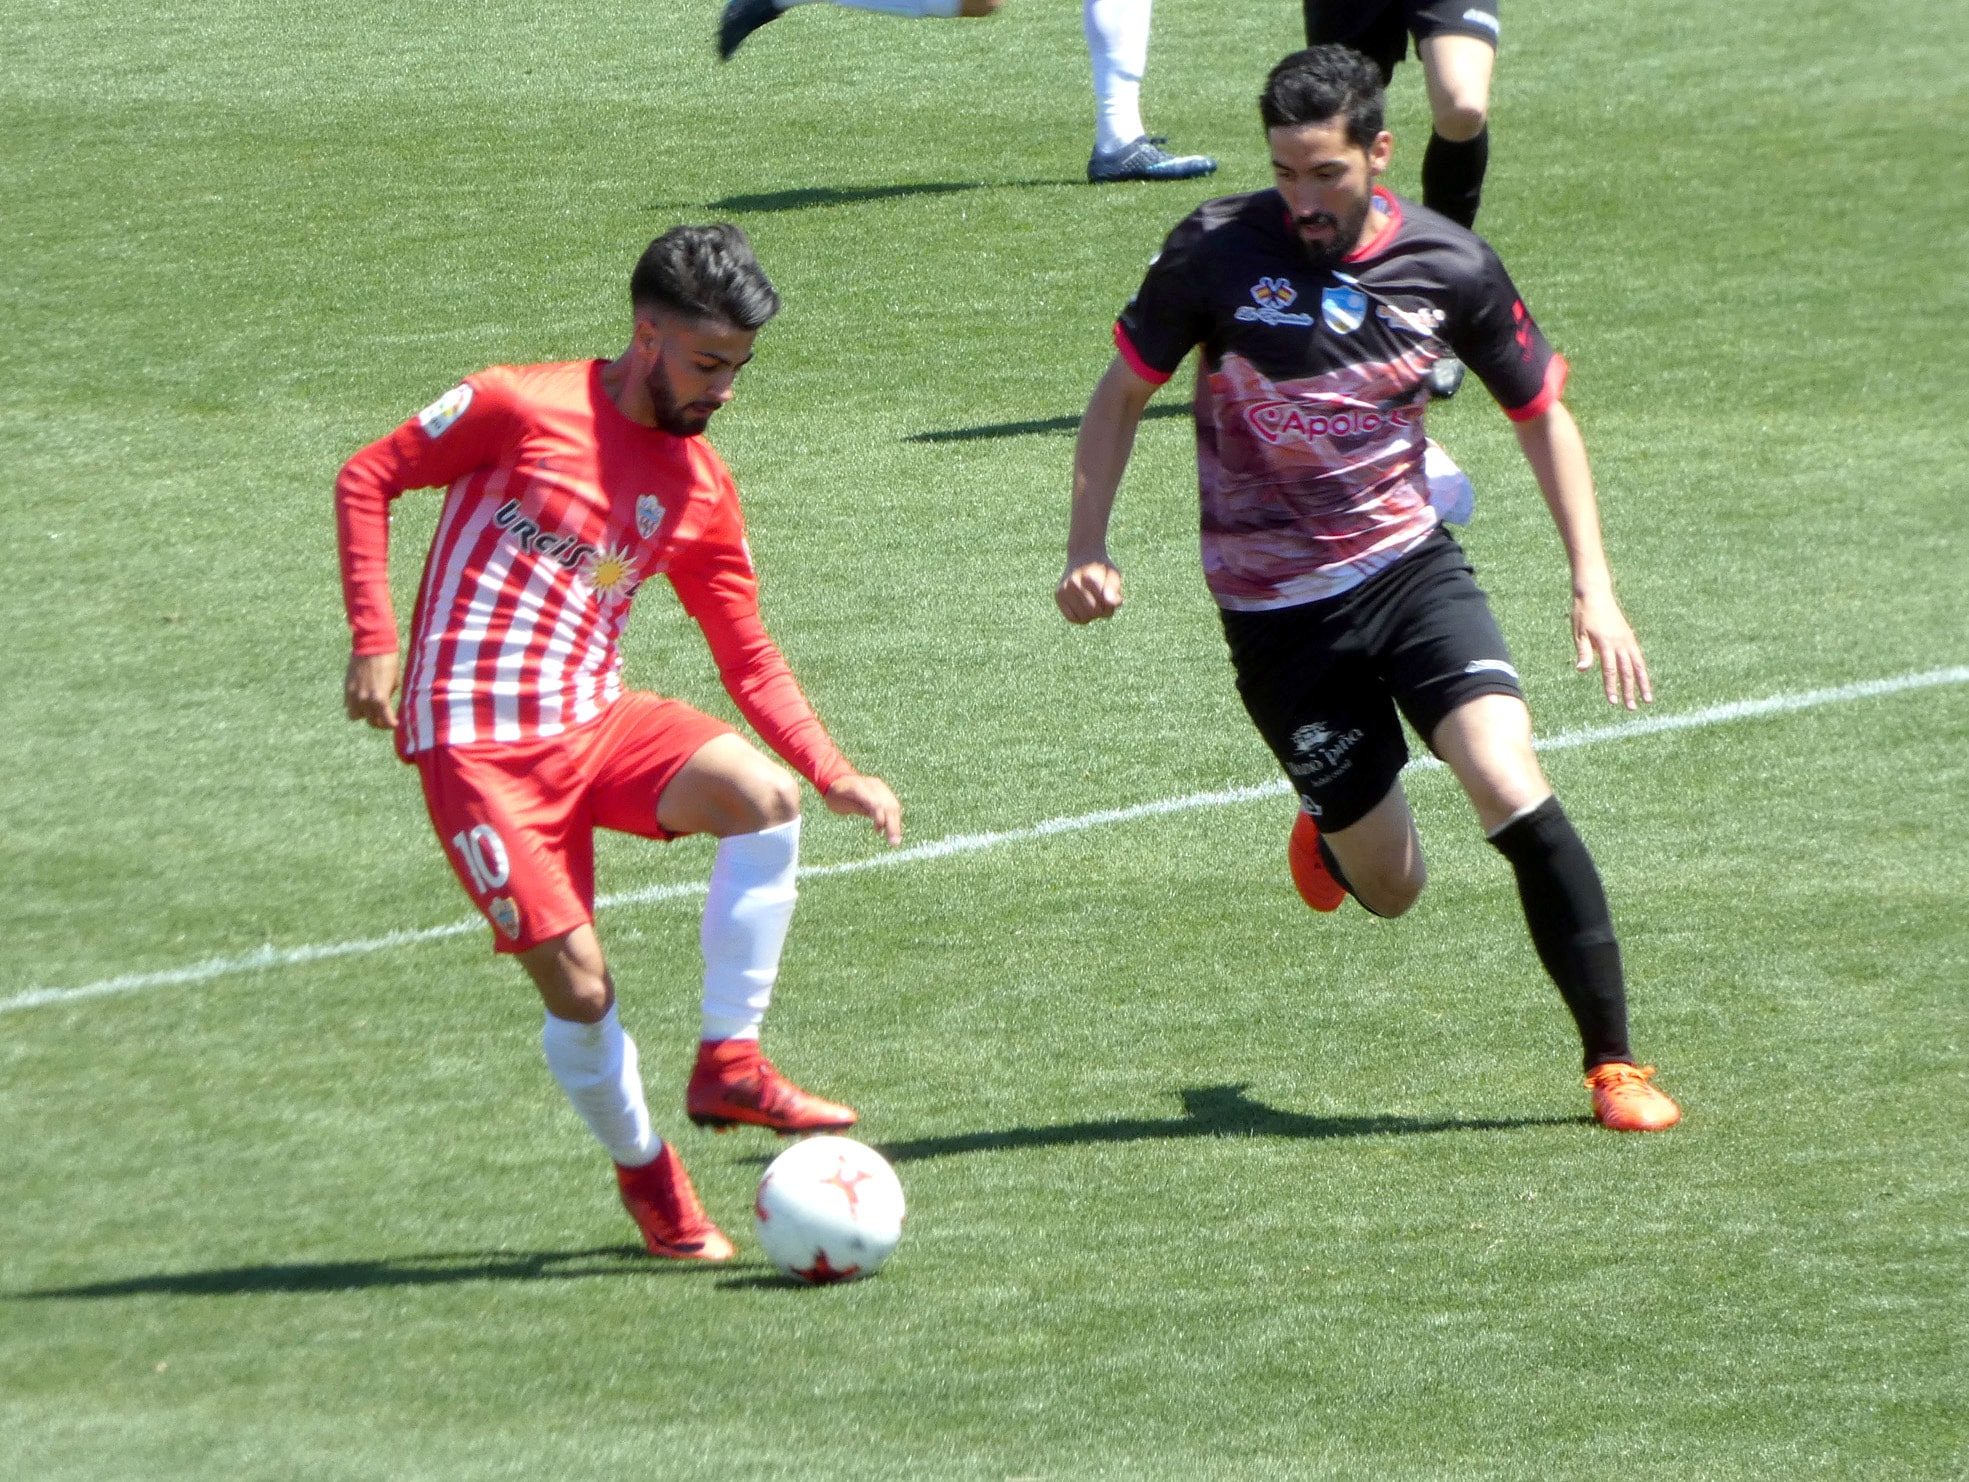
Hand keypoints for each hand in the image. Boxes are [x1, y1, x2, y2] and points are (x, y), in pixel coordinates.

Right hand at [345, 649, 400, 729]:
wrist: (372, 645)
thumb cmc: (388, 662)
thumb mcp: (394, 683)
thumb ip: (388, 696)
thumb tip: (386, 706)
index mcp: (380, 700)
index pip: (385, 722)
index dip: (391, 724)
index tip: (395, 723)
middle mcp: (364, 700)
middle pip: (371, 721)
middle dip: (379, 722)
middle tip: (385, 718)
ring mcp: (353, 695)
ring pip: (356, 716)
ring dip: (364, 715)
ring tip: (371, 710)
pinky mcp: (347, 688)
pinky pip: (348, 705)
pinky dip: (355, 706)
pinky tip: (362, 701)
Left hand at [825, 773, 902, 845]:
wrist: (839, 780)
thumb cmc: (836, 795)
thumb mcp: (840, 804)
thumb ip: (858, 809)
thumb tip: (879, 821)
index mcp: (857, 786)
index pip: (874, 802)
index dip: (879, 817)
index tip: (878, 832)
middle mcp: (872, 784)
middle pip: (887, 805)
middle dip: (892, 825)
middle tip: (894, 842)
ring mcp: (880, 786)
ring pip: (893, 805)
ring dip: (896, 824)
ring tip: (895, 840)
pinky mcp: (884, 790)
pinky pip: (893, 805)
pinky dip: (894, 818)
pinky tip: (892, 830)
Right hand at [1056, 560, 1123, 623]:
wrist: (1084, 557)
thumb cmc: (1102, 570)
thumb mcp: (1113, 574)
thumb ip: (1114, 588)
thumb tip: (1111, 602)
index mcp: (1089, 577)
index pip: (1106, 604)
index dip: (1111, 604)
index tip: (1111, 595)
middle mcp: (1073, 583)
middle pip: (1094, 612)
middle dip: (1102, 610)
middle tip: (1102, 600)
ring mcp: (1064, 589)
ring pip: (1083, 618)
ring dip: (1092, 615)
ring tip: (1093, 602)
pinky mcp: (1058, 595)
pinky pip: (1072, 618)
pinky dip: (1080, 617)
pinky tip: (1084, 608)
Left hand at [1572, 590, 1652, 709]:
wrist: (1595, 593)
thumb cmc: (1583, 614)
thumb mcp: (1578, 633)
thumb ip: (1583, 652)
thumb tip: (1582, 670)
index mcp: (1605, 643)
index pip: (1610, 670)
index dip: (1612, 687)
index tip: (1613, 702)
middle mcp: (1620, 642)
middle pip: (1627, 671)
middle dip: (1630, 691)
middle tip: (1632, 708)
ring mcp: (1627, 639)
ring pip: (1638, 665)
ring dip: (1643, 683)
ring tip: (1647, 699)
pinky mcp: (1629, 636)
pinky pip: (1638, 656)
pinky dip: (1642, 670)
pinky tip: (1644, 680)